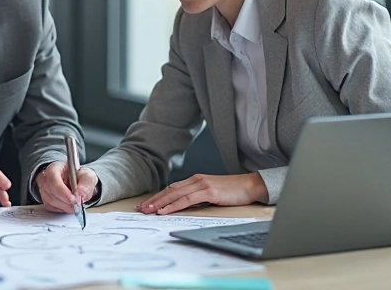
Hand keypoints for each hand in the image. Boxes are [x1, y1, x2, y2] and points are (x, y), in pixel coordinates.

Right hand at [35, 161, 98, 213]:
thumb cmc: (77, 176)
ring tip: (76, 204)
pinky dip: (63, 209)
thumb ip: (86, 182)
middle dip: (66, 201)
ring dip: (66, 206)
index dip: (63, 192)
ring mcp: (44, 190)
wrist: (74, 181)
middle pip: (51, 193)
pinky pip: (52, 208)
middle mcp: (46, 180)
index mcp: (54, 169)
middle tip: (78, 204)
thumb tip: (81, 192)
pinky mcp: (45, 201)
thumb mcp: (87, 175)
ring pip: (51, 202)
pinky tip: (69, 204)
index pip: (53, 180)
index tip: (74, 199)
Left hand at [136, 173, 267, 214]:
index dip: (157, 197)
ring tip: (147, 211)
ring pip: (174, 194)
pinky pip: (186, 200)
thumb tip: (182, 204)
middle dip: (153, 200)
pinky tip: (164, 211)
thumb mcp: (211, 193)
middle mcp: (195, 180)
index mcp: (195, 180)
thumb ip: (197, 196)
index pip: (171, 189)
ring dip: (159, 203)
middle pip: (168, 191)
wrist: (250, 186)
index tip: (146, 205)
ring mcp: (201, 185)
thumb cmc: (232, 191)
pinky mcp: (208, 191)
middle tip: (140, 209)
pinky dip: (173, 205)